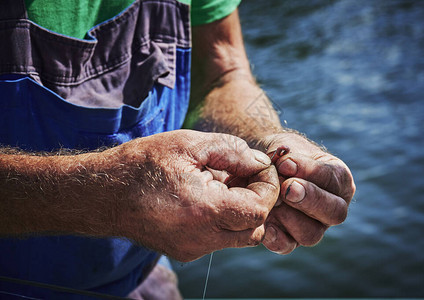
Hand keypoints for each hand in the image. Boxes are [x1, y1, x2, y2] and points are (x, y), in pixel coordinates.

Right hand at [113, 130, 278, 261]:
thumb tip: (260, 161)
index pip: (260, 209)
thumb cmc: (143, 164)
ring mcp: (193, 248)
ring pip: (238, 236)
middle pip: (254, 227)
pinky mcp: (184, 250)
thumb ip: (232, 151)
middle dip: (258, 200)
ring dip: (241, 209)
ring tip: (222, 181)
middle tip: (244, 174)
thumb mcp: (189, 144)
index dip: (268, 187)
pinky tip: (207, 195)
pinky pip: (218, 238)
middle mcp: (202, 237)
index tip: (259, 167)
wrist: (104, 194)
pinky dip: (223, 218)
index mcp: (205, 210)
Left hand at [258, 132, 355, 253]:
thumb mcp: (288, 148)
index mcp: (339, 180)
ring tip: (272, 202)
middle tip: (286, 188)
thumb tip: (285, 169)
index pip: (333, 179)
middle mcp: (332, 207)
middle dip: (309, 199)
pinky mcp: (292, 240)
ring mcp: (314, 227)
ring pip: (311, 234)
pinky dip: (276, 238)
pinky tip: (265, 225)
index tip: (285, 164)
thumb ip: (290, 158)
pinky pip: (287, 246)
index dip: (310, 172)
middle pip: (334, 213)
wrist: (263, 166)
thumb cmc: (281, 155)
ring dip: (290, 218)